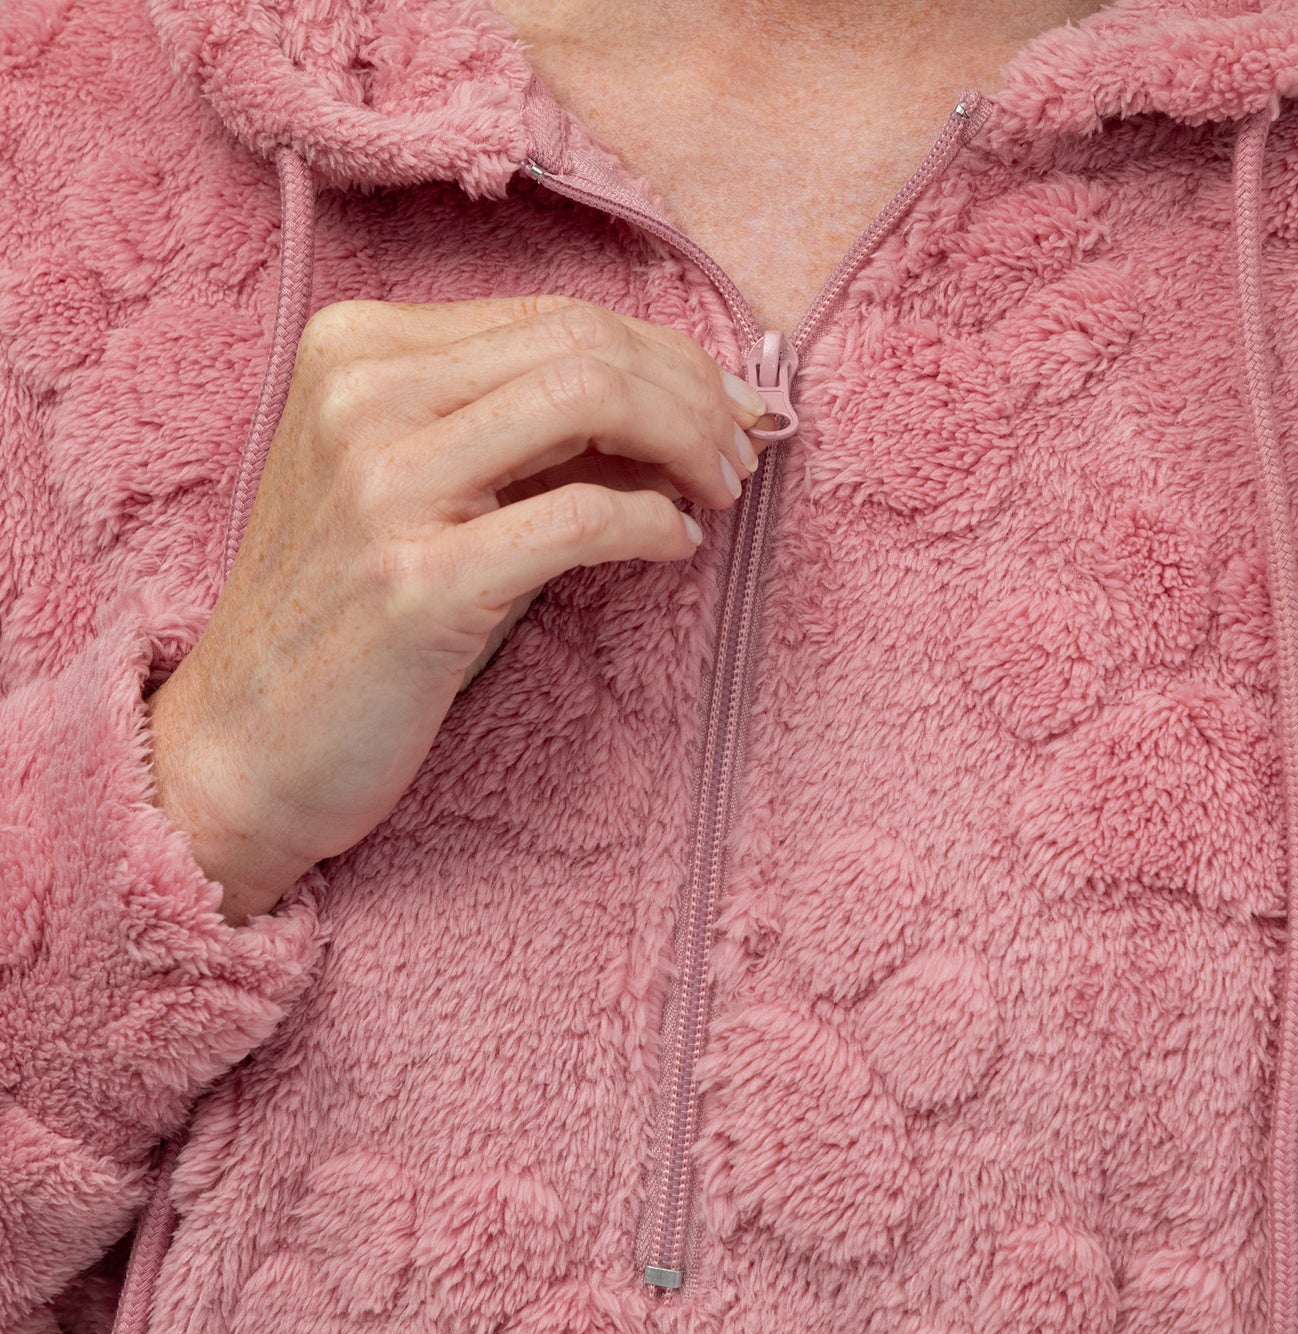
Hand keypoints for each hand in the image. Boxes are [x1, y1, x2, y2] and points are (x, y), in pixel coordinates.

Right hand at [146, 295, 766, 923]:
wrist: (247, 744)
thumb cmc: (346, 616)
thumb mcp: (414, 488)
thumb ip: (518, 432)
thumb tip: (672, 405)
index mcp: (356, 350)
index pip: (554, 317)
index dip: (665, 355)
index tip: (725, 405)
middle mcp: (360, 395)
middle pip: (583, 344)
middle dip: (694, 392)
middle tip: (743, 450)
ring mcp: (382, 485)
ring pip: (589, 399)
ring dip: (688, 442)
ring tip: (721, 489)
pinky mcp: (418, 582)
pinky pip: (582, 518)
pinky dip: (655, 523)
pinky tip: (679, 545)